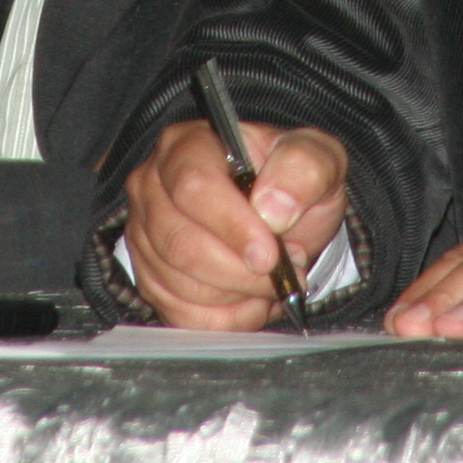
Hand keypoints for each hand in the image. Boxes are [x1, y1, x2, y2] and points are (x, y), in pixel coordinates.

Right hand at [121, 116, 346, 329]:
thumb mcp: (317, 159)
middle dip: (240, 271)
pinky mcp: (150, 277)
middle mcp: (153, 186)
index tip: (271, 254)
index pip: (193, 186)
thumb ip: (303, 169)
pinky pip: (181, 313)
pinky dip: (226, 318)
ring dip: (239, 295)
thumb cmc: (292, 182)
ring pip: (181, 283)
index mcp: (188, 145)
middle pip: (181, 243)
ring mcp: (145, 234)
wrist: (284, 217)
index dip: (232, 226)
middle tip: (284, 271)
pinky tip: (252, 299)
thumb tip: (273, 208)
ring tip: (273, 281)